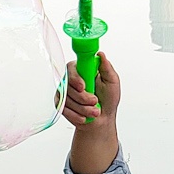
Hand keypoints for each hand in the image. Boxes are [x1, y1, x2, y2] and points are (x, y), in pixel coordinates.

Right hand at [64, 53, 120, 173]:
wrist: (103, 119)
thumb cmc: (108, 99)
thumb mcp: (112, 82)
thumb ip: (106, 68)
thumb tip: (101, 54)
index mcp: (82, 70)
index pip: (71, 68)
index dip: (75, 78)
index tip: (83, 86)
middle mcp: (71, 79)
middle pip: (68, 85)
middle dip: (82, 97)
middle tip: (95, 101)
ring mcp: (64, 92)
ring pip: (66, 99)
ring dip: (82, 108)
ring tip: (94, 111)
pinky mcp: (60, 104)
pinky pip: (63, 109)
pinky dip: (75, 115)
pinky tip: (84, 117)